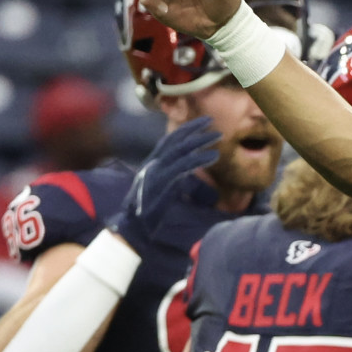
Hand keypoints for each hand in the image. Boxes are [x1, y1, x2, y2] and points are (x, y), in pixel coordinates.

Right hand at [110, 116, 220, 250]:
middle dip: (194, 128)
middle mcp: (152, 165)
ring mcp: (156, 173)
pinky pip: (183, 166)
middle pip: (175, 140)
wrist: (133, 230)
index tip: (202, 123)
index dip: (185, 129)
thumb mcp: (165, 192)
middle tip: (212, 120)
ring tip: (218, 136)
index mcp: (152, 165)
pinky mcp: (162, 183)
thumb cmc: (149, 215)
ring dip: (200, 141)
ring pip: (180, 150)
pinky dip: (200, 159)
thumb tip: (200, 181)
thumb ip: (179, 182)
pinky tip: (214, 156)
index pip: (169, 141)